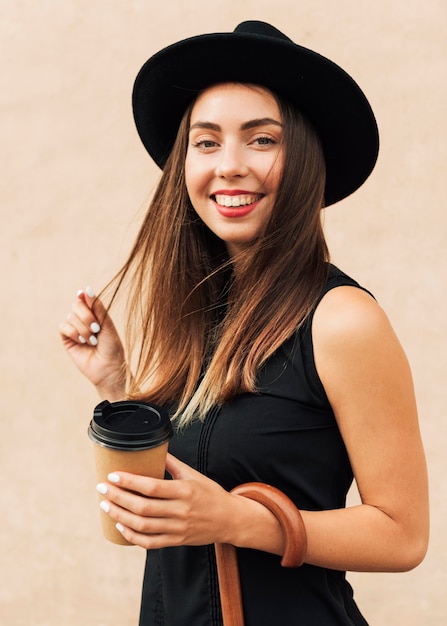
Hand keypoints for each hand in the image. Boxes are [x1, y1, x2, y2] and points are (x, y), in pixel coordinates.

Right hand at [59, 287, 125, 398]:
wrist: (108, 368)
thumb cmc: (112, 348)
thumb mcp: (107, 325)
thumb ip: (97, 308)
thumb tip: (85, 288)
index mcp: (96, 314)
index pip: (86, 298)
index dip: (85, 297)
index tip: (84, 295)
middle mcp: (84, 320)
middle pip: (76, 304)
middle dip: (86, 316)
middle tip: (96, 329)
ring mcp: (75, 329)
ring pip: (70, 316)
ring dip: (83, 328)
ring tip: (92, 341)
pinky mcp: (67, 339)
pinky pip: (63, 327)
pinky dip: (74, 333)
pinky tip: (82, 342)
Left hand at [96, 454, 253, 549]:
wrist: (230, 519)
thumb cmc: (211, 493)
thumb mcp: (194, 474)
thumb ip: (173, 463)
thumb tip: (154, 447)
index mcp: (185, 490)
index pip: (152, 487)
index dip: (129, 482)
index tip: (113, 475)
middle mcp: (180, 510)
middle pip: (143, 507)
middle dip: (118, 498)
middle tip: (102, 489)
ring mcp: (178, 528)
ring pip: (143, 526)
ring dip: (120, 516)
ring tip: (105, 506)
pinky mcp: (176, 541)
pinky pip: (149, 542)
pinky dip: (132, 536)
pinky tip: (120, 526)